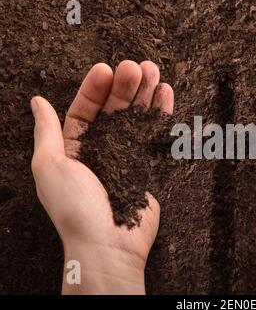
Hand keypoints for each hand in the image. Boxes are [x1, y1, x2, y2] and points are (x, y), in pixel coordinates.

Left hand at [31, 61, 173, 293]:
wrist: (110, 244)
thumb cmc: (75, 208)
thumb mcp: (50, 166)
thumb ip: (47, 131)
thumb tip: (37, 102)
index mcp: (74, 149)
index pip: (84, 110)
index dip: (94, 89)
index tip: (105, 69)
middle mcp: (101, 150)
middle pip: (114, 110)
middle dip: (125, 86)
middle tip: (137, 66)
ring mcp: (127, 156)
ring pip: (136, 117)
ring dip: (145, 93)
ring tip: (153, 71)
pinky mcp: (148, 164)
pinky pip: (155, 133)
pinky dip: (161, 113)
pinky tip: (165, 93)